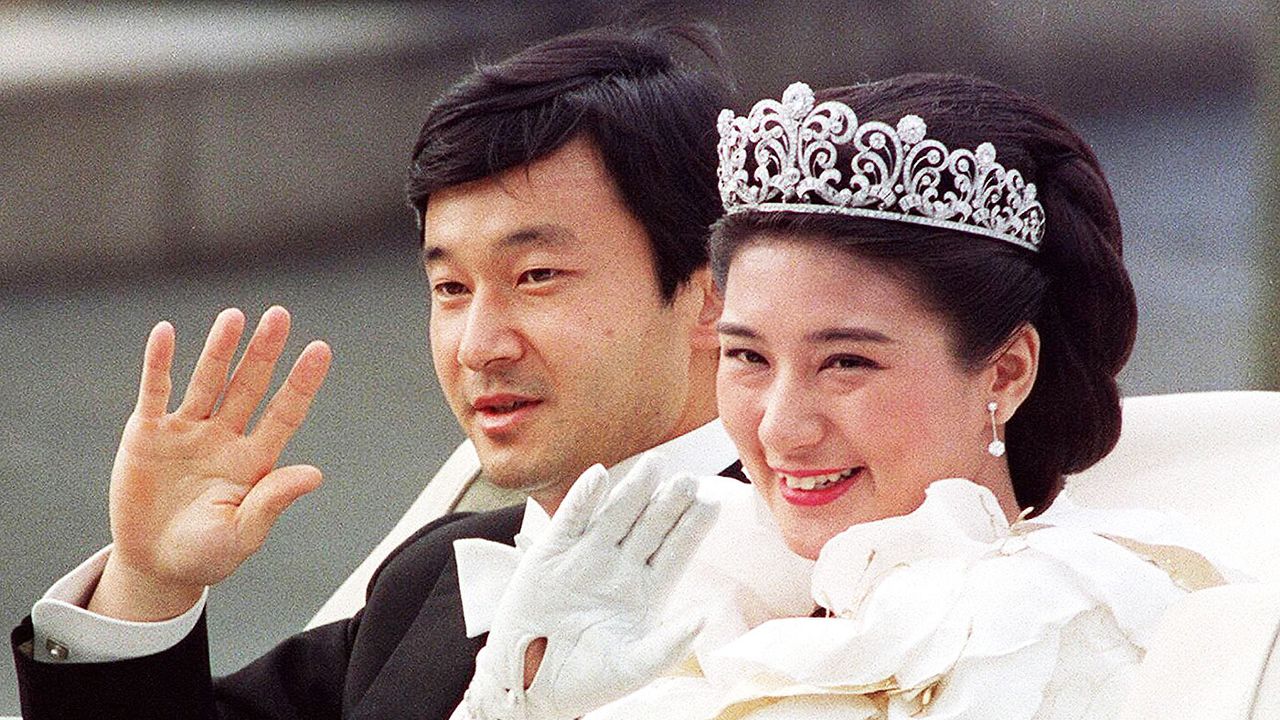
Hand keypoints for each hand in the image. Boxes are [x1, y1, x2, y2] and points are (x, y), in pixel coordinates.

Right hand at [88, 307, 331, 620]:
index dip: (302, 382)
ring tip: (235, 316)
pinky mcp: (148, 435)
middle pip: (249, 385)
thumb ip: (273, 500)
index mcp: (255, 460)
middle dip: (264, 352)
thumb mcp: (243, 533)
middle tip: (280, 315)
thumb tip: (315, 474)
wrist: (155, 566)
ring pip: (208, 381)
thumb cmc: (206, 555)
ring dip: (220, 349)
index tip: (320, 349)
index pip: (285, 412)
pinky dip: (160, 363)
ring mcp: (187, 432)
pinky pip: (155, 391)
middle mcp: (225, 438)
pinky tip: (165, 333)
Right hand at [464, 454, 717, 719]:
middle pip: (650, 525)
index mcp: (647, 589)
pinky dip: (583, 498)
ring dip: (634, 489)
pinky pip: (571, 519)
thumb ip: (670, 643)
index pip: (676, 549)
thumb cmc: (587, 680)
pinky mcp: (551, 553)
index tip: (713, 502)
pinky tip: (599, 476)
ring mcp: (586, 556)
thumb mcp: (635, 667)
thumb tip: (705, 616)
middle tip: (689, 478)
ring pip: (616, 515)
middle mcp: (620, 566)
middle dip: (670, 501)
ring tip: (655, 465)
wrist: (529, 688)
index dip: (693, 526)